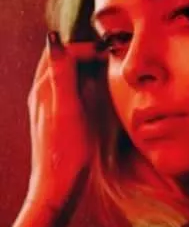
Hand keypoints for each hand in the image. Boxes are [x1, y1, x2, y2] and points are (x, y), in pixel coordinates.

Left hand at [26, 32, 103, 206]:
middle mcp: (42, 93)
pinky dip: (82, 81)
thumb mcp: (67, 110)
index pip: (62, 53)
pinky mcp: (56, 116)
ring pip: (64, 73)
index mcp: (43, 89)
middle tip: (108, 56)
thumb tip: (54, 40)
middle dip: (82, 52)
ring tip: (104, 68)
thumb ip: (62, 75)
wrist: (57, 186)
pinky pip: (68, 88)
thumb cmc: (65, 151)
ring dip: (83, 65)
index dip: (84, 48)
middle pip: (60, 60)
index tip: (108, 53)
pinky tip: (94, 89)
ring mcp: (48, 105)